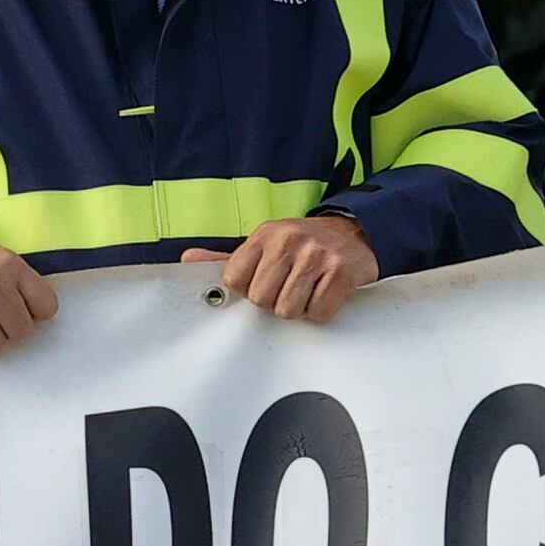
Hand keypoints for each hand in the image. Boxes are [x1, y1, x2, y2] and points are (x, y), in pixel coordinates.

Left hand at [186, 210, 380, 322]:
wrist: (356, 232)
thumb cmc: (304, 245)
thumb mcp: (265, 244)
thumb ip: (227, 258)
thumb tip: (189, 260)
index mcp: (265, 234)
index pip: (234, 280)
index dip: (249, 289)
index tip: (265, 281)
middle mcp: (289, 240)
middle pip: (261, 299)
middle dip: (275, 301)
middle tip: (290, 285)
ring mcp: (316, 255)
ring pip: (288, 310)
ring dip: (299, 307)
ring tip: (308, 288)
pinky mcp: (340, 272)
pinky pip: (318, 312)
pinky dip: (322, 310)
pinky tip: (325, 292)